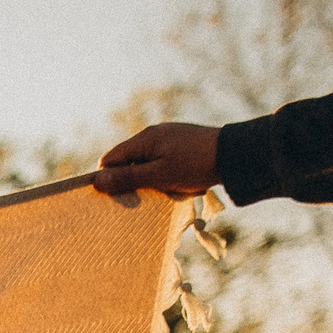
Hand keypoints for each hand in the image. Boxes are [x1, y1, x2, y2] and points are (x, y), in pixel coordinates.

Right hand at [96, 123, 220, 197]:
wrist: (235, 154)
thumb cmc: (195, 165)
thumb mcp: (159, 175)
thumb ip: (128, 177)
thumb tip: (98, 180)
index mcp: (144, 139)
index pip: (110, 159)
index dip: (107, 178)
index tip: (114, 196)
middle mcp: (153, 134)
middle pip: (126, 161)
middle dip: (128, 180)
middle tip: (139, 198)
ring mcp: (168, 138)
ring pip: (144, 162)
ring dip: (146, 178)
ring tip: (161, 190)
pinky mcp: (181, 144)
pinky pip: (160, 160)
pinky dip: (160, 173)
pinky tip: (173, 183)